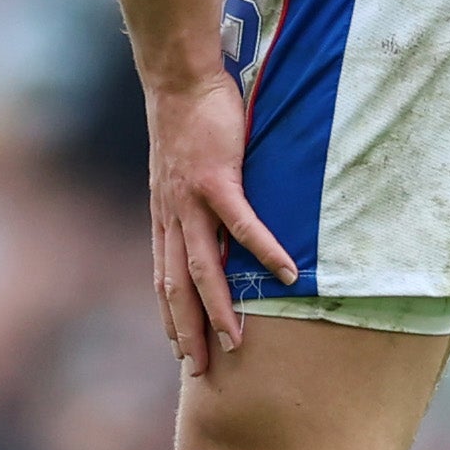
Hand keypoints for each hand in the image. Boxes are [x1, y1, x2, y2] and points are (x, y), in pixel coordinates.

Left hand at [141, 74, 294, 368]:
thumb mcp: (181, 171)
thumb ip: (193, 202)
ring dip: (218, 307)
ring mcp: (191, 199)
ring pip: (202, 266)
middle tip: (202, 371)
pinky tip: (287, 273)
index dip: (170, 316)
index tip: (181, 350)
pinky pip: (242, 224)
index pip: (162, 279)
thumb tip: (211, 223)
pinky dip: (263, 251)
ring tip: (237, 341)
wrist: (179, 79)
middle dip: (188, 330)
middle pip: (176, 286)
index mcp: (165, 216)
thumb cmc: (188, 121)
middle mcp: (172, 215)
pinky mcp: (216, 178)